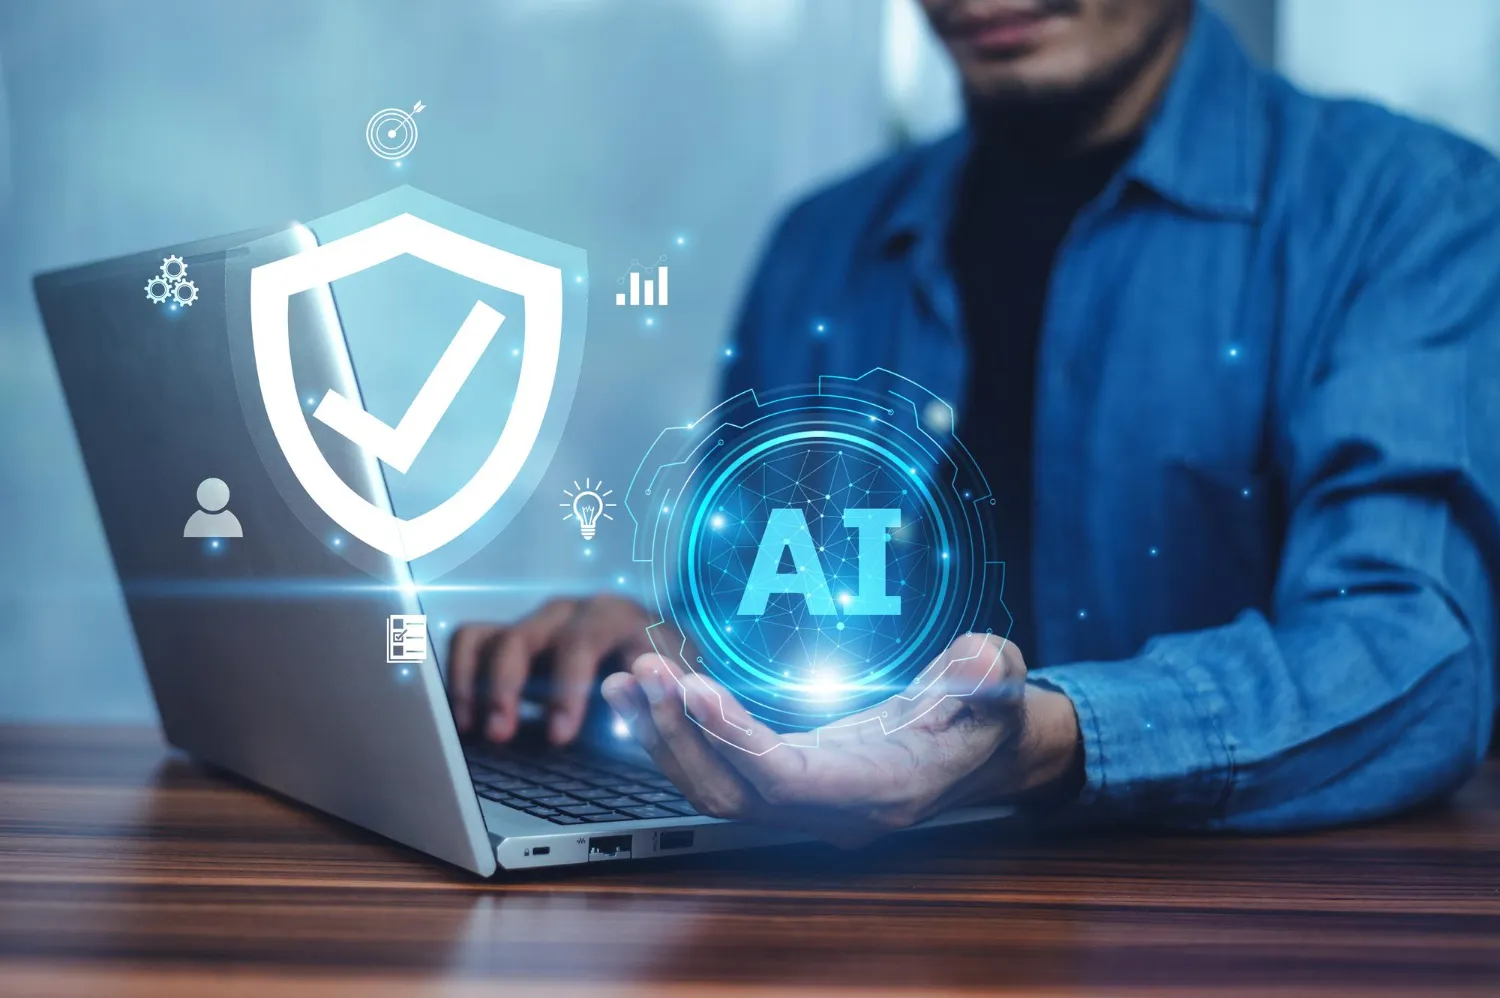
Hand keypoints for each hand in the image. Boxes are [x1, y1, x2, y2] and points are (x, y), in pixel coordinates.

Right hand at [448, 596, 661, 743]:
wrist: (662, 661)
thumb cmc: (669, 676)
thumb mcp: (680, 682)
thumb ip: (667, 690)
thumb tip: (648, 689)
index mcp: (620, 617)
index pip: (586, 638)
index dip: (568, 685)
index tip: (559, 735)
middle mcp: (575, 612)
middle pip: (531, 637)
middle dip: (516, 687)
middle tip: (507, 736)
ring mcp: (542, 621)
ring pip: (500, 639)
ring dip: (487, 686)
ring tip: (491, 733)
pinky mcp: (516, 636)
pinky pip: (473, 641)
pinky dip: (462, 676)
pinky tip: (467, 720)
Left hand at [600, 633, 1081, 846]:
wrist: (985, 749)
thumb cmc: (990, 713)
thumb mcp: (1001, 683)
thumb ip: (989, 673)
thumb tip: (978, 662)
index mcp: (884, 790)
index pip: (791, 779)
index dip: (736, 739)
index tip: (691, 688)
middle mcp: (835, 811)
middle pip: (733, 794)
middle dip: (680, 736)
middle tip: (642, 670)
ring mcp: (808, 805)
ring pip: (715, 791)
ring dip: (664, 738)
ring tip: (626, 680)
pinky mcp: (789, 786)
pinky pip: (719, 775)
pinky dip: (677, 737)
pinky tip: (646, 695)